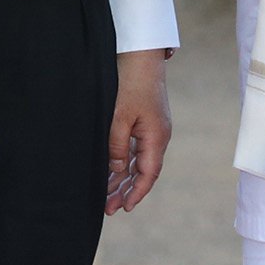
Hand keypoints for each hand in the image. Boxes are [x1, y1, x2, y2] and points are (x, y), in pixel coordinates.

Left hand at [106, 49, 170, 213]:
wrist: (141, 55)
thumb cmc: (131, 83)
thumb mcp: (119, 117)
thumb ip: (116, 147)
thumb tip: (115, 170)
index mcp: (156, 137)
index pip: (148, 174)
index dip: (136, 193)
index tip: (124, 208)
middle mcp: (158, 136)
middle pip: (143, 171)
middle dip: (126, 190)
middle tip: (108, 208)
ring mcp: (153, 129)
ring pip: (138, 161)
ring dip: (123, 177)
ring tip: (106, 194)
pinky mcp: (146, 121)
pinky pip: (136, 148)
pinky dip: (124, 161)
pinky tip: (112, 171)